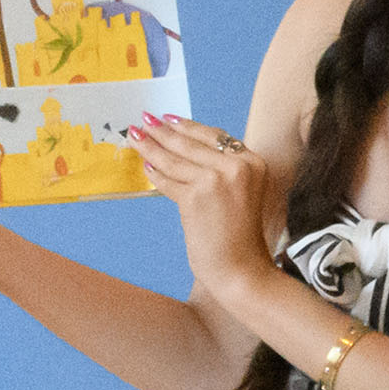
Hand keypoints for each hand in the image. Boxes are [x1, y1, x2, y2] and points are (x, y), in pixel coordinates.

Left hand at [131, 109, 283, 306]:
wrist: (241, 270)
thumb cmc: (240, 238)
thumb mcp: (240, 195)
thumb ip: (221, 173)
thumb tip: (183, 154)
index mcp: (253, 162)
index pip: (214, 137)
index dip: (188, 127)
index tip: (169, 119)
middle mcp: (237, 166)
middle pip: (191, 143)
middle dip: (163, 131)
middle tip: (143, 121)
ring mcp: (216, 180)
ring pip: (175, 159)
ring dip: (151, 147)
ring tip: (135, 137)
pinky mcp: (196, 197)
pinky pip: (168, 181)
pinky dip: (155, 175)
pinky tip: (144, 167)